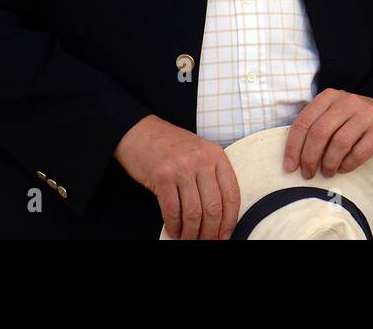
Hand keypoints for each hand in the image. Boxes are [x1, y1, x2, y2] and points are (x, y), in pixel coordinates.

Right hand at [114, 115, 240, 239]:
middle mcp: (202, 161)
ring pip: (193, 213)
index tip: (225, 235)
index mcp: (216, 156)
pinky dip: (174, 226)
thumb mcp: (200, 152)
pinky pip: (172, 210)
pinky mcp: (162, 176)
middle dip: (210, 232)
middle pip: (213, 208)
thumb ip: (211, 176)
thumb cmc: (171, 146)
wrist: (140, 132)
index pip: (232, 194)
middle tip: (206, 242)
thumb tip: (220, 213)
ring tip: (188, 240)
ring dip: (191, 233)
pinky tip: (174, 231)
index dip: (230, 220)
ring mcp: (182, 168)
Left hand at [283, 89, 372, 178]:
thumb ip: (314, 128)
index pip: (304, 121)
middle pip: (320, 132)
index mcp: (329, 96)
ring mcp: (366, 113)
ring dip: (329, 163)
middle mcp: (347, 101)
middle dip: (309, 158)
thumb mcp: (331, 116)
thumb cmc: (350, 123)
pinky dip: (347, 165)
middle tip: (307, 174)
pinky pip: (359, 152)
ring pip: (339, 143)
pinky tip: (343, 168)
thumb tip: (291, 159)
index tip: (289, 167)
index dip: (294, 146)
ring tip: (327, 173)